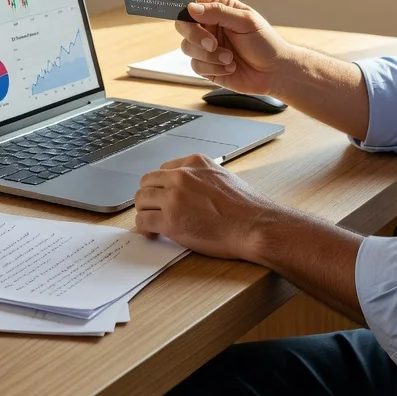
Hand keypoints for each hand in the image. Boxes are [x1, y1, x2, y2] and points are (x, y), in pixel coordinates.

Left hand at [134, 154, 283, 259]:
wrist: (255, 225)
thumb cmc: (246, 206)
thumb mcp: (222, 176)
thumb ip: (201, 178)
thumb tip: (190, 190)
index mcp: (194, 162)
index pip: (163, 169)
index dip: (161, 186)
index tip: (162, 196)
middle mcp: (181, 176)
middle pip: (147, 181)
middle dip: (148, 196)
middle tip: (153, 209)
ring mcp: (174, 197)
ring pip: (141, 199)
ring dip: (144, 211)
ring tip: (151, 222)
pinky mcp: (171, 220)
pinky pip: (143, 221)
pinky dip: (144, 228)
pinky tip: (152, 233)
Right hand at [176, 0, 292, 96]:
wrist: (274, 72)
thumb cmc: (265, 43)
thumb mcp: (245, 21)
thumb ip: (219, 12)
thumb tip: (192, 8)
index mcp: (219, 8)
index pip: (192, 2)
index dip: (186, 8)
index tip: (191, 16)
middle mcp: (209, 25)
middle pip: (183, 25)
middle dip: (195, 36)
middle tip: (213, 44)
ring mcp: (206, 46)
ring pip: (187, 47)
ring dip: (209, 55)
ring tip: (230, 58)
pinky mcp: (207, 66)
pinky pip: (196, 66)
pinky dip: (214, 68)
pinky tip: (230, 67)